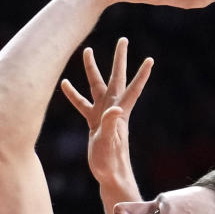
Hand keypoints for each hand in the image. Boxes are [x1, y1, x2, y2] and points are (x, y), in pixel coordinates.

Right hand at [61, 39, 149, 183]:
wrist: (109, 174)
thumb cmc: (111, 160)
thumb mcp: (109, 142)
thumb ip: (111, 124)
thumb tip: (114, 108)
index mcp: (120, 112)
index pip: (133, 89)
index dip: (141, 75)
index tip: (150, 59)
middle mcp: (113, 109)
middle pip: (116, 78)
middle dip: (119, 59)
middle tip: (122, 40)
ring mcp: (103, 114)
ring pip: (96, 86)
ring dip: (92, 70)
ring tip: (86, 51)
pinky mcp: (94, 122)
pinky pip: (82, 104)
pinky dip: (74, 94)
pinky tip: (64, 84)